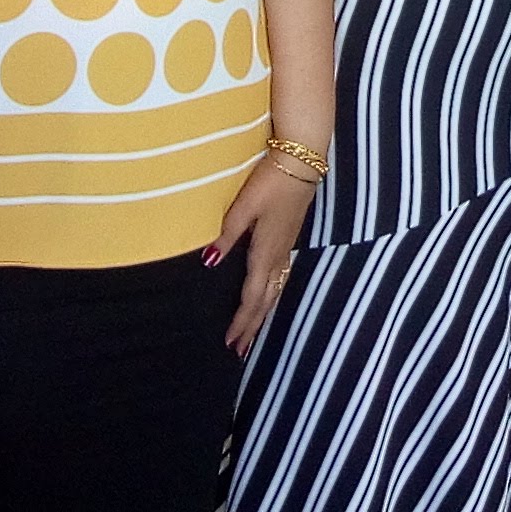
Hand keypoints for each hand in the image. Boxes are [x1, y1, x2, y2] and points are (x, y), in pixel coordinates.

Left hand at [208, 157, 321, 354]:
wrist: (302, 162)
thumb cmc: (271, 181)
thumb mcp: (244, 206)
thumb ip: (226, 233)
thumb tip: (208, 261)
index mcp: (265, 251)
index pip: (252, 296)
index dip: (242, 321)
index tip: (231, 342)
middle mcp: (278, 255)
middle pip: (266, 300)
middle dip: (253, 326)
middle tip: (241, 350)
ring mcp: (287, 247)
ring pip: (276, 290)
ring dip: (263, 313)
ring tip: (254, 331)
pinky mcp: (289, 238)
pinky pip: (282, 277)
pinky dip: (273, 294)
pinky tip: (270, 293)